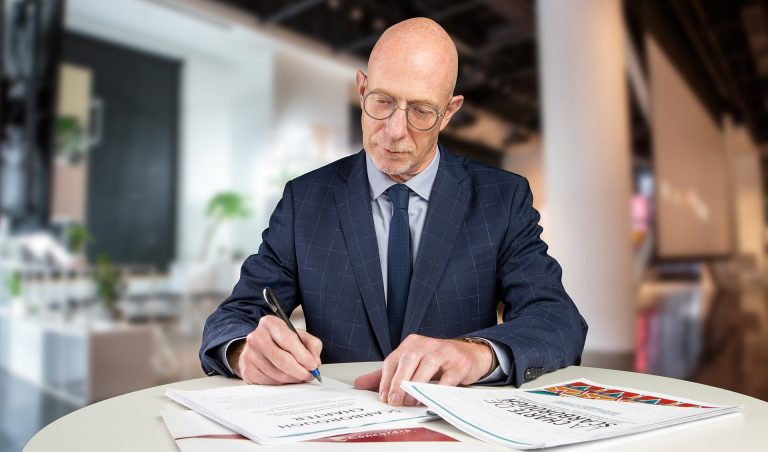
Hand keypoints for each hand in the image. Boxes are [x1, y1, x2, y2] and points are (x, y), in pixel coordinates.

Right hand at [228, 315, 321, 384]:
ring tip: (298, 376)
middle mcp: (256, 337)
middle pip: (282, 360)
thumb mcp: (299, 336)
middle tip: (309, 375)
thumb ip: (312, 345)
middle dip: (300, 371)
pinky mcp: (247, 370)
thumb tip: (315, 362)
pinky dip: (281, 383)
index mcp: (270, 323)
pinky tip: (285, 377)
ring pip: (277, 374)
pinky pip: (269, 383)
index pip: (289, 341)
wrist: (259, 347)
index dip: (303, 356)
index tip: (313, 365)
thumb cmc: (280, 341)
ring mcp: (249, 354)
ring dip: (292, 379)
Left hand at [353, 334, 493, 405]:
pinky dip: (438, 389)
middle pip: (408, 360)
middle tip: (394, 401)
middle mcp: (426, 344)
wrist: (470, 354)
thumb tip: (360, 383)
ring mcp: (444, 352)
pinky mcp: (459, 363)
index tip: (383, 397)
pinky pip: (447, 377)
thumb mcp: (412, 363)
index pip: (393, 360)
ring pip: (426, 366)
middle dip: (398, 382)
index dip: (385, 379)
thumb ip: (387, 373)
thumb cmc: (438, 360)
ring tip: (410, 402)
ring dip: (416, 386)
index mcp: (411, 343)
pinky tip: (431, 398)